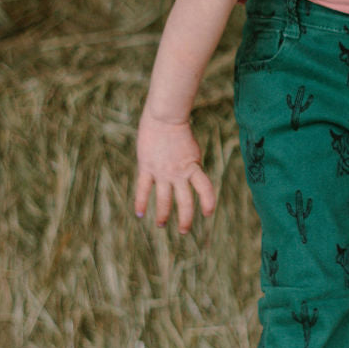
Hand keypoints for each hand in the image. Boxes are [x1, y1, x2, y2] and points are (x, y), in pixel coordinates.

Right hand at [135, 110, 215, 232]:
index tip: (207, 213)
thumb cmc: (178, 128)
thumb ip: (188, 163)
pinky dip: (141, 203)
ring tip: (162, 225)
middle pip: (185, 202)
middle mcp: (179, 173)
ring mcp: (162, 172)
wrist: (165, 116)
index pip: (205, 189)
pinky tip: (140, 214)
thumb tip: (187, 172)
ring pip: (164, 200)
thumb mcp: (190, 148)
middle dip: (185, 219)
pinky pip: (144, 189)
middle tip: (184, 231)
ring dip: (163, 215)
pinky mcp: (147, 167)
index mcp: (193, 166)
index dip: (208, 202)